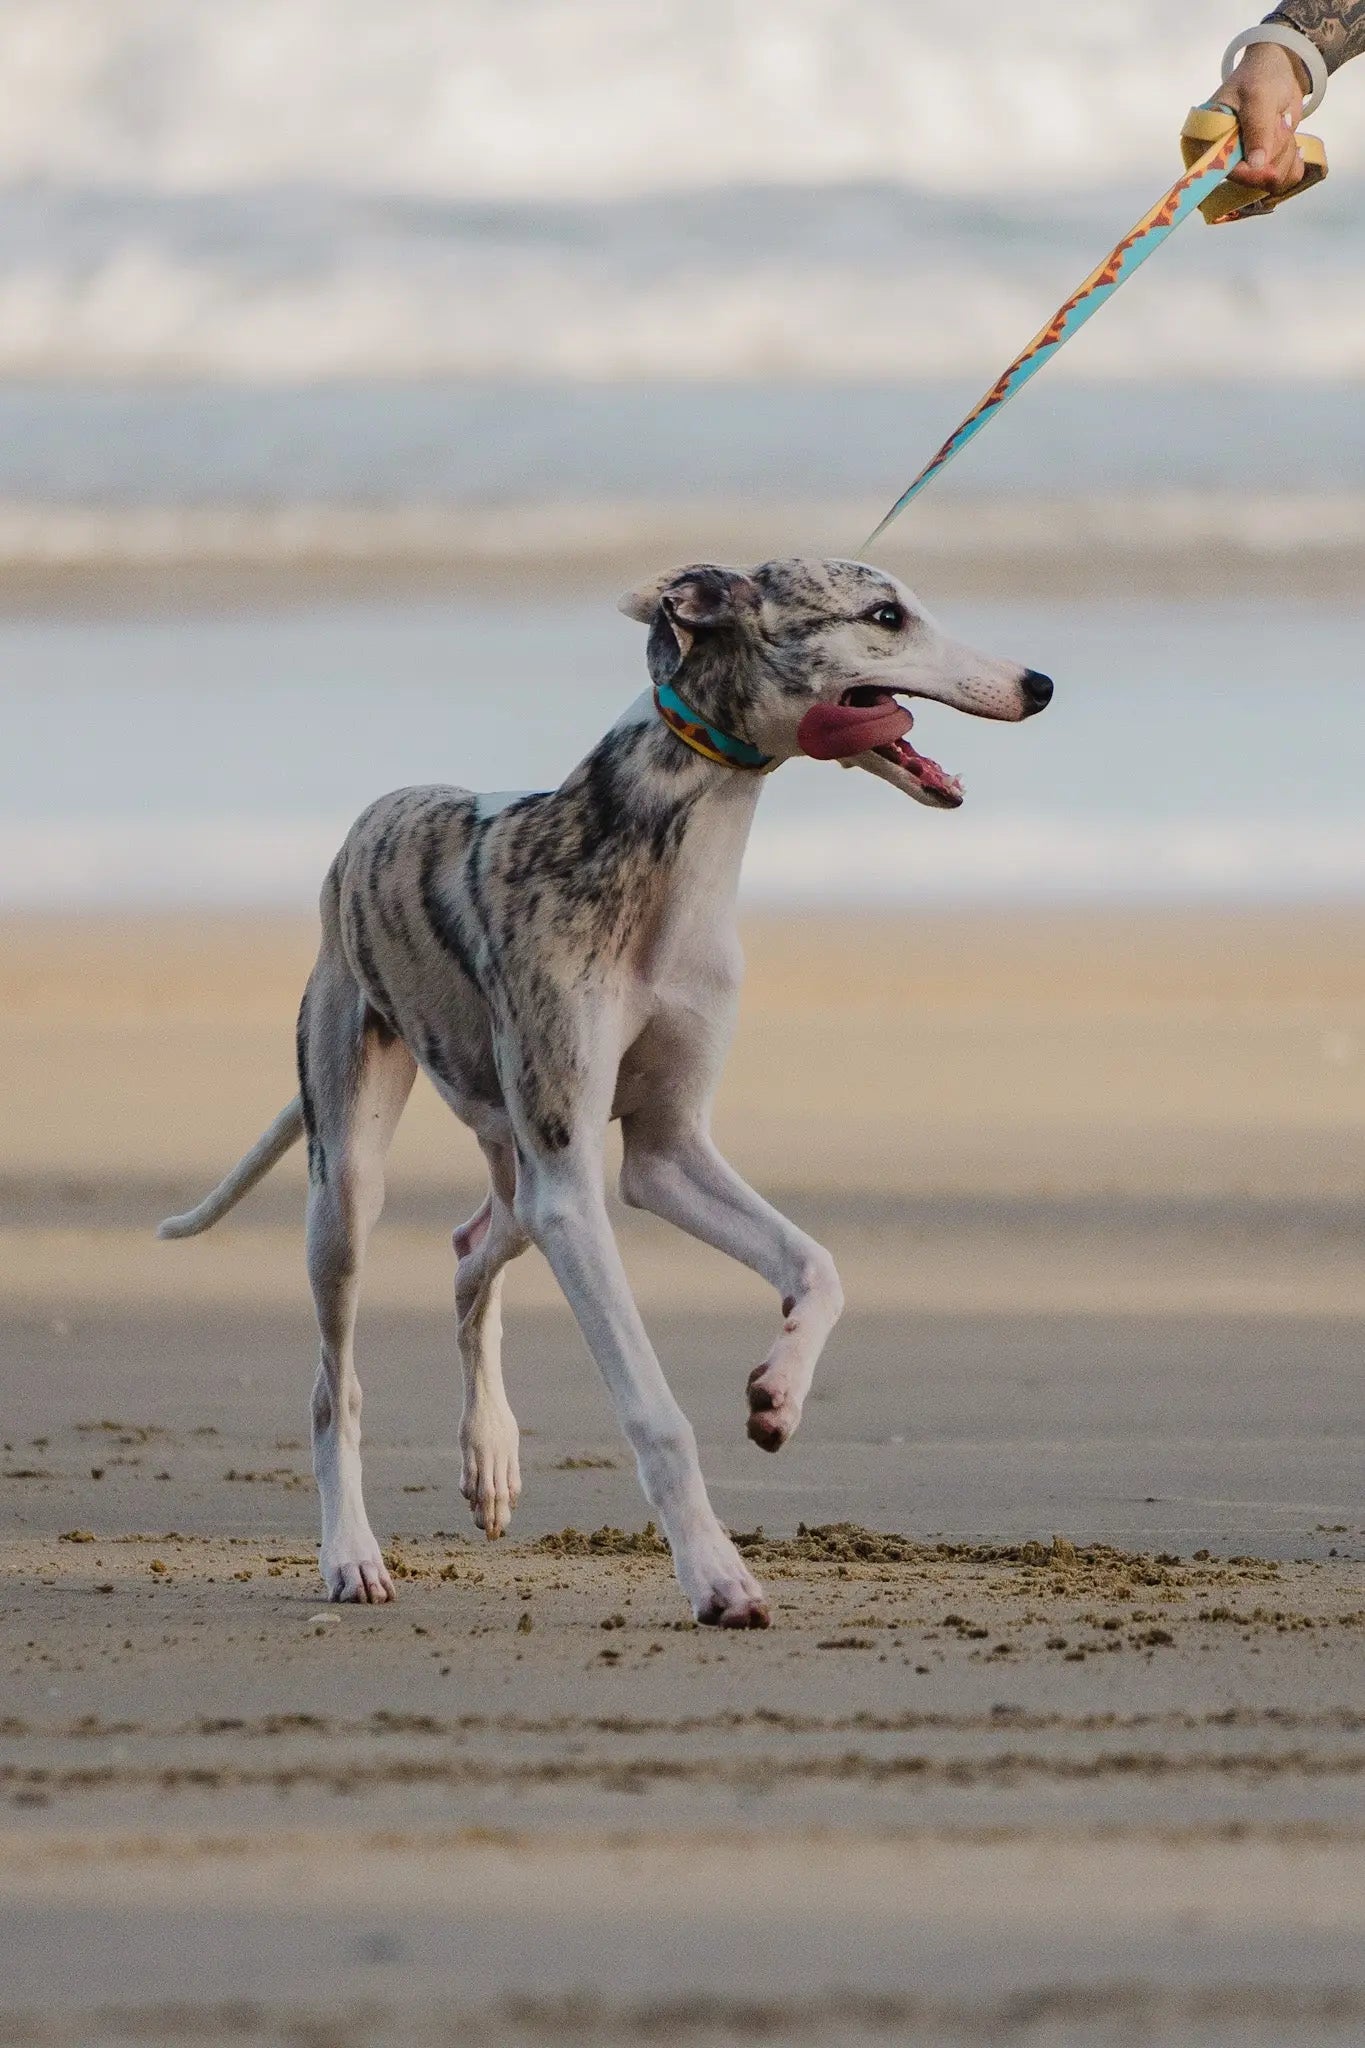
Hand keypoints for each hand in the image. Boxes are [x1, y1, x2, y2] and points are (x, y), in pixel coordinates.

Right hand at [1213, 40, 1308, 191]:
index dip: (1248, 175)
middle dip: (1273, 154)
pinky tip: (1293, 144)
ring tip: (1281, 123)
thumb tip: (1256, 164)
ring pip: (1271, 181)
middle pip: (1250, 180)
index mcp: (1208, 140)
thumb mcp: (1258, 96)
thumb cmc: (1260, 77)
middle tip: (1278, 121)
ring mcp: (1244, 165)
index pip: (1222, 171)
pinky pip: (1283, 182)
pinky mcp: (1263, 167)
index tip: (1271, 170)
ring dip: (1286, 153)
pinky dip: (1295, 164)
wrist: (1278, 71)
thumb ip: (1257, 128)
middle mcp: (1223, 159)